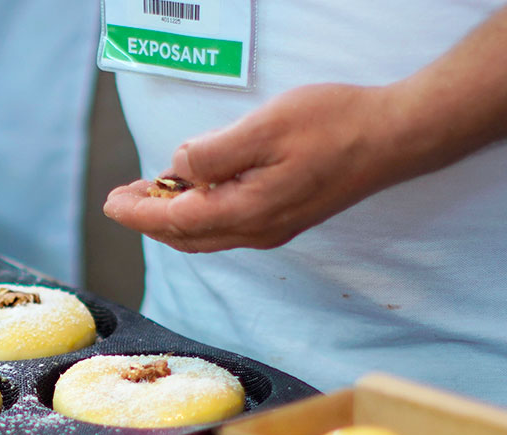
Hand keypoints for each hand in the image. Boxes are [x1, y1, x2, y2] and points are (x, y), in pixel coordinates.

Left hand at [103, 83, 457, 252]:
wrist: (395, 137)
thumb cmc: (335, 126)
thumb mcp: (264, 128)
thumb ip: (214, 153)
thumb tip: (180, 169)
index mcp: (248, 212)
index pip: (175, 221)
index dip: (137, 213)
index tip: (110, 203)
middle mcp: (259, 230)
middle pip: (188, 236)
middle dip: (150, 219)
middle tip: (122, 197)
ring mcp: (276, 227)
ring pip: (209, 233)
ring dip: (175, 217)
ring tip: (150, 193)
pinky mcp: (289, 216)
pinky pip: (231, 224)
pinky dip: (203, 212)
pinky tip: (199, 189)